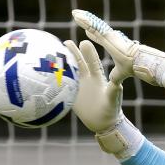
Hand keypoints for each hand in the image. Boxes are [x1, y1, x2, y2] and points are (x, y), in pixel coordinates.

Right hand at [63, 39, 141, 160]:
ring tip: (54, 53)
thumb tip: (117, 84)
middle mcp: (87, 79)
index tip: (84, 43)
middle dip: (73, 53)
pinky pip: (62, 85)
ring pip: (69, 72)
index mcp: (98, 78)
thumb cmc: (112, 109)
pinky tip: (48, 72)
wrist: (103, 121)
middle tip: (66, 43)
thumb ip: (113, 91)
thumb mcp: (113, 99)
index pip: (92, 63)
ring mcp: (78, 86)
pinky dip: (56, 79)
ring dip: (63, 63)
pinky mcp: (71, 95)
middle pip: (79, 63)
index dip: (89, 53)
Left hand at [72, 9, 164, 87]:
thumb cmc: (132, 67)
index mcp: (112, 44)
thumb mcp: (119, 73)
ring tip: (75, 13)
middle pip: (95, 28)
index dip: (92, 34)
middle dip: (86, 22)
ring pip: (93, 25)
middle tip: (76, 15)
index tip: (86, 31)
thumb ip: (115, 75)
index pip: (100, 37)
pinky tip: (78, 16)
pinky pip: (93, 27)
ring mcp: (108, 36)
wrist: (138, 64)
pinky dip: (85, 22)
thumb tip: (113, 81)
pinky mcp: (107, 36)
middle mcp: (110, 38)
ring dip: (84, 19)